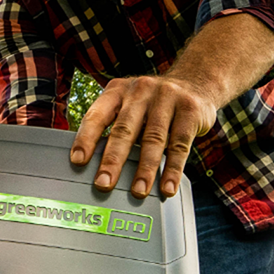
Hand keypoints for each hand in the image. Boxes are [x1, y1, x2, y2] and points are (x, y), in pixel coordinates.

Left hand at [70, 75, 219, 197]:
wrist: (196, 82)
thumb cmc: (154, 103)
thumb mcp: (130, 104)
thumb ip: (115, 126)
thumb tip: (94, 166)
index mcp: (118, 91)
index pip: (98, 115)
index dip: (86, 138)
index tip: (78, 161)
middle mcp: (141, 90)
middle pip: (124, 129)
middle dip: (113, 159)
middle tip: (104, 183)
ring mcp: (167, 97)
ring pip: (153, 138)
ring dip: (145, 169)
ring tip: (138, 191)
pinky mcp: (190, 110)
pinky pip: (180, 144)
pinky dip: (173, 169)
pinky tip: (167, 187)